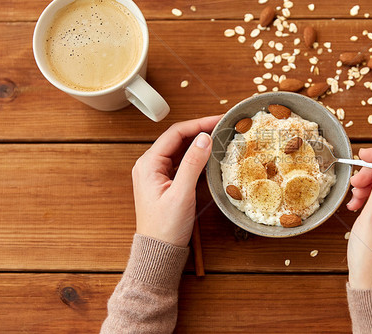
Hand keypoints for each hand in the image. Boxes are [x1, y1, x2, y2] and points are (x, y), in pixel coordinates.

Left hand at [132, 115, 221, 246]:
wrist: (159, 252)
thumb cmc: (165, 227)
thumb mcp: (181, 194)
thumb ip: (193, 164)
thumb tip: (204, 138)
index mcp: (148, 164)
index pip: (175, 133)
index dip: (198, 124)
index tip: (218, 119)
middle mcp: (150, 165)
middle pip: (178, 139)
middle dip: (200, 130)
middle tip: (223, 126)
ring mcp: (157, 174)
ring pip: (181, 150)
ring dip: (199, 142)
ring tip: (220, 136)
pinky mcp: (166, 184)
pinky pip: (182, 163)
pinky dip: (197, 157)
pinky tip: (210, 155)